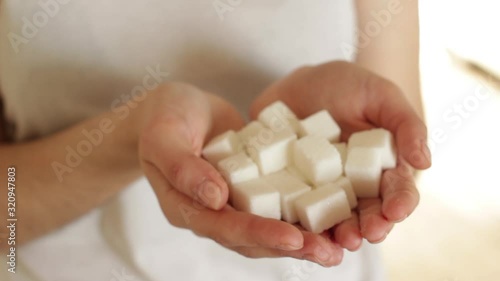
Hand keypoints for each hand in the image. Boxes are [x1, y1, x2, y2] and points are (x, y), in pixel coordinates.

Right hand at [137, 83, 343, 266]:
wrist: (174, 107)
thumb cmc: (163, 118)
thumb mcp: (164, 136)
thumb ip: (182, 167)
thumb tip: (215, 198)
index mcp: (186, 207)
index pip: (224, 228)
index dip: (258, 234)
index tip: (294, 238)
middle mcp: (212, 212)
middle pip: (251, 239)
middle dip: (290, 246)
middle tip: (329, 253)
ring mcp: (231, 201)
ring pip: (267, 227)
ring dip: (301, 239)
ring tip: (337, 247)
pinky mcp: (249, 186)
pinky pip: (275, 203)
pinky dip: (300, 211)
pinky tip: (329, 214)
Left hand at [250, 61, 431, 250]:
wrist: (304, 79)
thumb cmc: (350, 86)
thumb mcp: (381, 96)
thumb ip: (406, 125)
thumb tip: (425, 161)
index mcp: (380, 169)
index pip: (395, 192)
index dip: (399, 204)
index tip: (396, 211)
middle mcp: (352, 185)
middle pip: (364, 214)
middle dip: (364, 227)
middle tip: (360, 236)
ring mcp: (320, 188)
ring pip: (329, 218)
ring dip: (331, 233)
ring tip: (331, 242)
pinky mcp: (290, 185)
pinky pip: (292, 206)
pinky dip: (293, 221)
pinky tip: (293, 228)